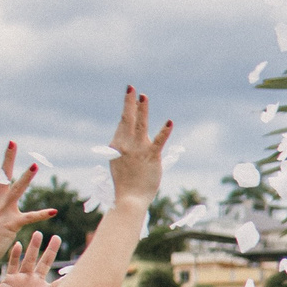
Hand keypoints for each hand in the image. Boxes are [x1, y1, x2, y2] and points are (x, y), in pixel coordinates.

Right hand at [0, 141, 56, 260]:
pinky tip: (53, 211)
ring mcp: (2, 211)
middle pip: (2, 175)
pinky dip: (41, 215)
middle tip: (13, 141)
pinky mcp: (11, 223)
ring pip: (16, 190)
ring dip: (26, 177)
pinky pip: (29, 217)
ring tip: (35, 165)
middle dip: (8, 158)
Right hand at [0, 231, 62, 286]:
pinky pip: (13, 264)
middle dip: (51, 250)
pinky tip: (18, 244)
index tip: (78, 261)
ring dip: (34, 247)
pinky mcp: (10, 278)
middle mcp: (35, 282)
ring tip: (38, 233)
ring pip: (29, 259)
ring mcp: (22, 279)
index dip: (68, 274)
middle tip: (57, 237)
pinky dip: (15, 255)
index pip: (59, 280)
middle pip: (45, 262)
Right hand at [104, 87, 171, 205]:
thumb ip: (123, 149)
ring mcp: (139, 150)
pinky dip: (164, 131)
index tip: (131, 96)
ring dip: (142, 109)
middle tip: (131, 88)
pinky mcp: (152, 157)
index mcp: (117, 144)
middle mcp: (126, 144)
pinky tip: (170, 122)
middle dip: (129, 102)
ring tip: (144, 96)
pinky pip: (159, 142)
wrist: (129, 199)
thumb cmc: (125, 183)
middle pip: (127, 119)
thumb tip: (126, 141)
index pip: (123, 123)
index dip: (128, 109)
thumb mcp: (118, 162)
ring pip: (141, 125)